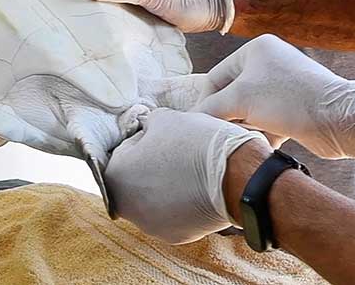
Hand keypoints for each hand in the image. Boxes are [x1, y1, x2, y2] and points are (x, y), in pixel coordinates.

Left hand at [106, 108, 269, 243]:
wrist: (238, 177)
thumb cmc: (197, 144)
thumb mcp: (166, 118)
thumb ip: (148, 124)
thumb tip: (148, 128)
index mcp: (116, 177)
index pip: (123, 151)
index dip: (144, 139)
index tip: (163, 136)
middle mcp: (128, 208)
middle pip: (136, 179)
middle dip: (152, 165)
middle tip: (177, 151)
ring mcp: (153, 225)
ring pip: (155, 199)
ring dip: (167, 185)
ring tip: (192, 169)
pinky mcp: (178, 236)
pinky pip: (174, 214)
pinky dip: (183, 202)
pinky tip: (201, 187)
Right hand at [194, 35, 354, 160]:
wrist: (338, 118)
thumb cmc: (288, 100)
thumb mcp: (241, 99)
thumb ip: (210, 107)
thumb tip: (192, 119)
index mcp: (255, 49)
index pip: (216, 77)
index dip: (205, 102)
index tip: (199, 126)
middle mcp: (269, 63)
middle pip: (232, 95)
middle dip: (228, 117)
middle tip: (222, 136)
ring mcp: (282, 86)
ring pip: (249, 112)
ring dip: (246, 128)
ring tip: (247, 140)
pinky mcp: (292, 107)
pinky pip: (266, 121)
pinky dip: (263, 134)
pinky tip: (266, 144)